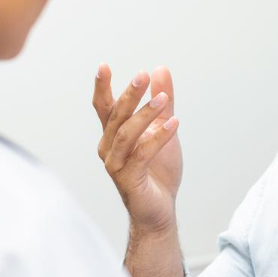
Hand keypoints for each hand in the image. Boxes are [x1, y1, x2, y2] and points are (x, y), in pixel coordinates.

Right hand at [92, 65, 182, 236]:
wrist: (160, 210)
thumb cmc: (158, 171)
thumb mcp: (163, 129)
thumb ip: (161, 102)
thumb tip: (160, 69)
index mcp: (113, 135)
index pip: (104, 107)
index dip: (102, 87)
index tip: (104, 66)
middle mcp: (108, 148)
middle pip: (115, 116)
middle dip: (129, 94)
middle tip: (142, 75)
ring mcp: (115, 165)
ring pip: (126, 134)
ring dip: (145, 114)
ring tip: (163, 98)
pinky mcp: (128, 179)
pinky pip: (142, 154)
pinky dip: (158, 137)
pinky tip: (175, 123)